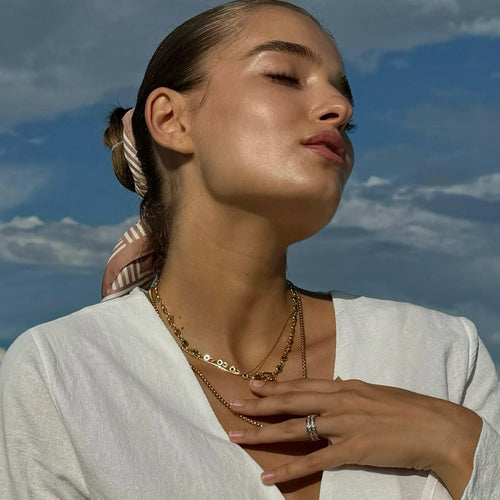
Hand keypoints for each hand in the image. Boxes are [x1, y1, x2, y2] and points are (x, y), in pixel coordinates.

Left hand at [229, 378, 481, 499]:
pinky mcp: (351, 450)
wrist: (434, 426)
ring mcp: (342, 425)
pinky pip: (314, 461)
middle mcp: (338, 401)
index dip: (275, 385)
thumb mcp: (373, 392)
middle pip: (290, 401)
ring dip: (263, 433)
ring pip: (295, 428)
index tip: (252, 384)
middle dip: (259, 403)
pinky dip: (289, 470)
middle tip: (234, 403)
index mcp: (344, 386)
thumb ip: (349, 391)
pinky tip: (269, 477)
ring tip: (237, 434)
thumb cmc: (406, 408)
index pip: (301, 384)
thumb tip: (333, 386)